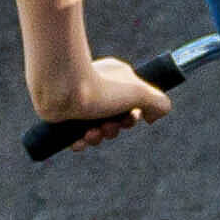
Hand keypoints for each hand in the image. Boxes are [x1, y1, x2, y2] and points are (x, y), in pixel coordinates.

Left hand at [33, 55, 172, 148]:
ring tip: (90, 133)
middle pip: (113, 119)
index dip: (132, 118)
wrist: (60, 89)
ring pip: (94, 128)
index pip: (130, 104)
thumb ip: (159, 104)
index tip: (129, 119)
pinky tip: (78, 141)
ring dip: (97, 137)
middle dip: (113, 130)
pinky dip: (79, 142)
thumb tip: (151, 119)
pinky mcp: (63, 113)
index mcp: (115, 77)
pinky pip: (75, 134)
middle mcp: (97, 87)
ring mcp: (79, 101)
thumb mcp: (140, 93)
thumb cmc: (100, 88)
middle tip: (107, 126)